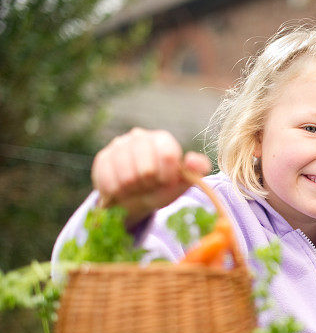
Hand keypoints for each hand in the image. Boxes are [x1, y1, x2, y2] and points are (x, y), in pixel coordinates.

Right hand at [92, 128, 210, 226]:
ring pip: (128, 178)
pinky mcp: (102, 158)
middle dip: (150, 184)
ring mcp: (118, 145)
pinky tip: (122, 189)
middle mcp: (139, 136)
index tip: (166, 181)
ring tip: (137, 187)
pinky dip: (119, 193)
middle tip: (149, 184)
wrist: (135, 196)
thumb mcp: (183, 180)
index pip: (168, 155)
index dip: (168, 176)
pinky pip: (110, 183)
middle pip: (147, 170)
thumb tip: (194, 161)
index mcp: (162, 139)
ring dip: (135, 190)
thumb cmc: (162, 186)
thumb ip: (197, 169)